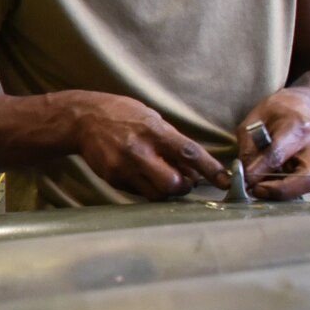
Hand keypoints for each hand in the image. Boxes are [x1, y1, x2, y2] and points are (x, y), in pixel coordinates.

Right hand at [69, 91, 227, 199]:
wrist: (83, 120)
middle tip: (184, 182)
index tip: (226, 181)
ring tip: (163, 178)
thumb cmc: (123, 115)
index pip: (189, 153)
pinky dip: (147, 187)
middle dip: (183, 187)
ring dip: (166, 191)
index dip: (210, 169)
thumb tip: (194, 169)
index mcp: (154, 131)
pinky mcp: (113, 179)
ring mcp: (124, 167)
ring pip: (157, 194)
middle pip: (172, 184)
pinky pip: (139, 192)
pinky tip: (141, 174)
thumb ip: (172, 143)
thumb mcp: (152, 120)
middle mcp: (139, 151)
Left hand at [236, 88, 309, 199]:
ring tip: (259, 190)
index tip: (243, 180)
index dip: (258, 171)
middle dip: (281, 190)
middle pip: (307, 178)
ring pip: (307, 186)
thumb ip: (249, 145)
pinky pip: (302, 187)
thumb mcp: (256, 119)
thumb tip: (243, 174)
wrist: (305, 109)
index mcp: (297, 127)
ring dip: (282, 194)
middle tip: (257, 191)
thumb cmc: (278, 111)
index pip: (277, 155)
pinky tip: (269, 187)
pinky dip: (284, 192)